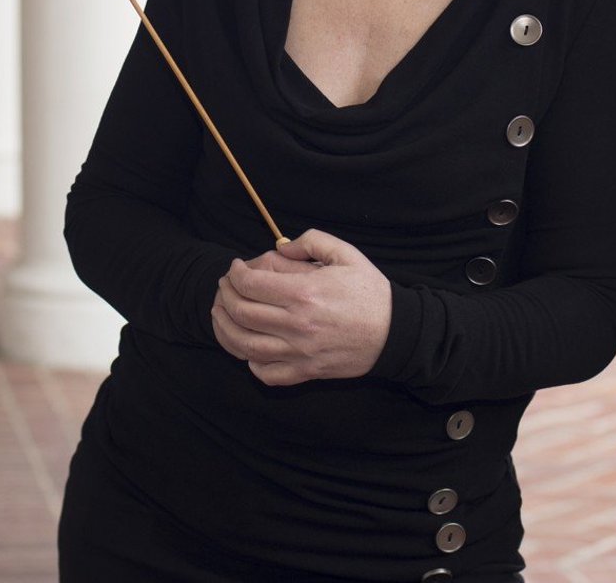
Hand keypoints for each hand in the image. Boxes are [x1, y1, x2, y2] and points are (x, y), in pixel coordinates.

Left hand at [211, 228, 391, 386]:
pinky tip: (246, 347)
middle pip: (242, 313)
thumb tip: (280, 247)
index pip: (251, 284)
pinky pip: (266, 373)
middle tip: (225, 286)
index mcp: (304, 293)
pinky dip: (249, 362)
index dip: (235, 274)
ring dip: (224, 328)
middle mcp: (297, 325)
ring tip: (220, 314)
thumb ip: (311, 241)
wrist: (395, 332)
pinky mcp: (306, 372)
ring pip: (245, 346)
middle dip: (225, 296)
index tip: (235, 267)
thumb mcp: (345, 254)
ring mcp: (299, 352)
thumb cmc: (369, 291)